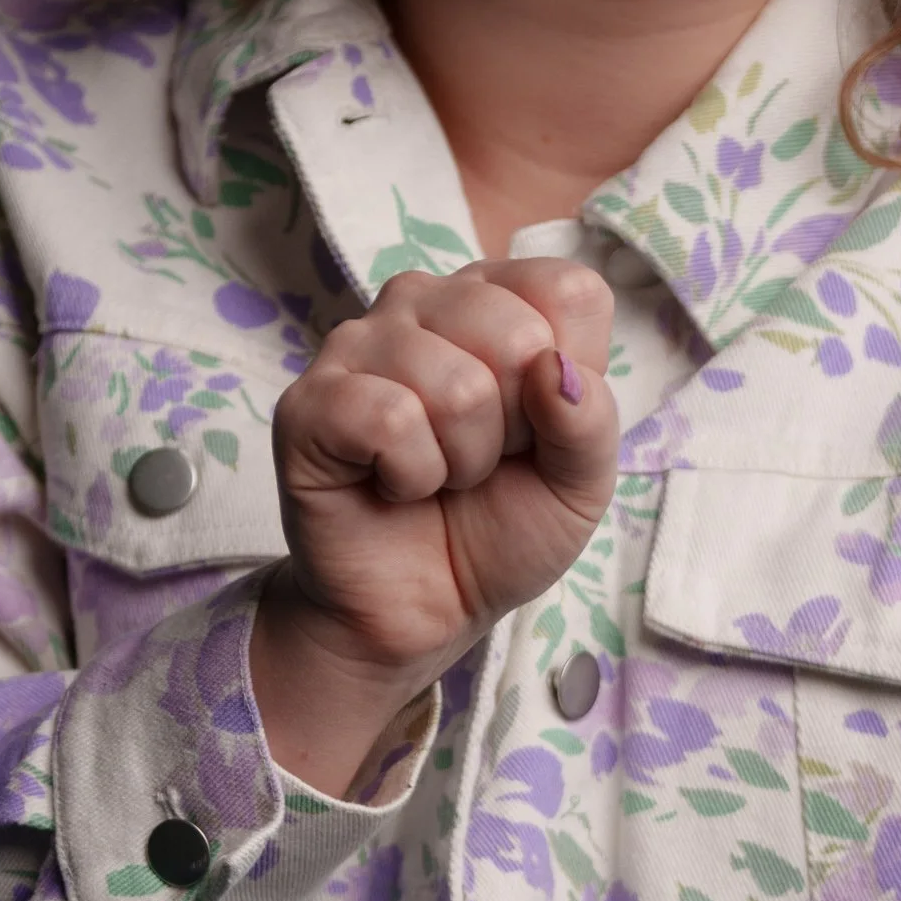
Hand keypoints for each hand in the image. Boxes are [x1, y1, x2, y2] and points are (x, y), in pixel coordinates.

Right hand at [251, 258, 618, 794]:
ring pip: (455, 384)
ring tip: (439, 476)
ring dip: (463, 461)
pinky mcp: (310, 402)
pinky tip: (395, 485)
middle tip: (481, 461)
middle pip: (516, 333)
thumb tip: (556, 370)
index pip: (568, 289)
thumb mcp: (579, 483)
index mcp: (495, 301)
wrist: (424, 610)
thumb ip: (590, 421)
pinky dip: (412, 476)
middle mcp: (422, 303)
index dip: (569, 378)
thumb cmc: (498, 529)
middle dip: (516, 428)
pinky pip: (390, 420)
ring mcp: (358, 344)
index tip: (535, 427)